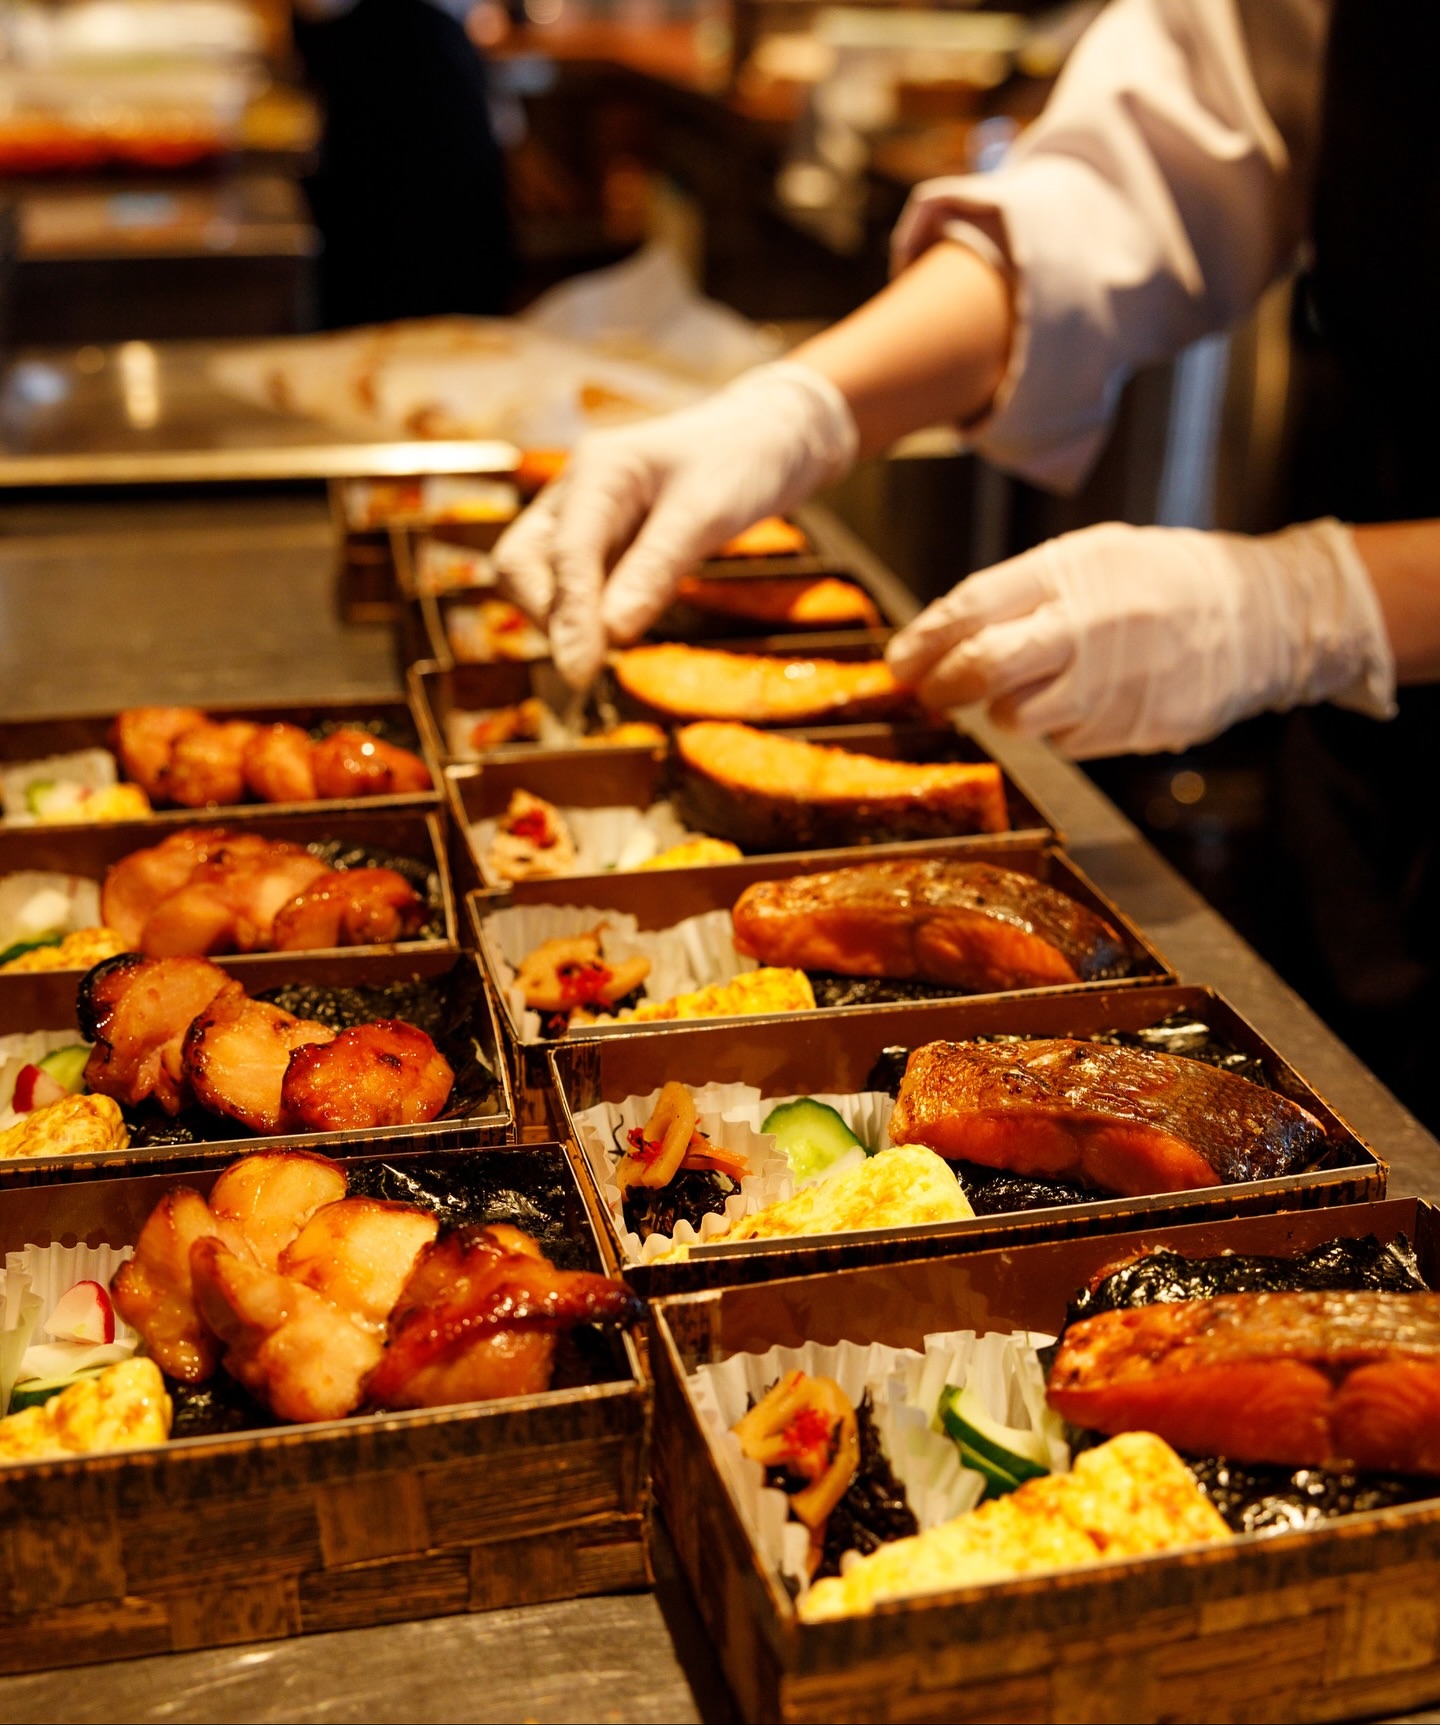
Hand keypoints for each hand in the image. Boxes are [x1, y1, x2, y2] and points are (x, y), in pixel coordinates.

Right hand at [494, 361, 857, 687]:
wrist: (769, 435)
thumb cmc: (743, 461)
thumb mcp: (708, 513)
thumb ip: (657, 569)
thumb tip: (612, 634)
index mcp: (598, 471)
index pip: (565, 553)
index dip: (569, 618)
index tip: (581, 675)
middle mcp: (576, 493)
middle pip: (522, 565)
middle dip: (549, 616)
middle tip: (594, 663)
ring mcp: (583, 518)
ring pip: (539, 579)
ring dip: (564, 620)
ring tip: (609, 650)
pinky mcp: (601, 542)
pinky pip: (575, 586)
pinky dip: (586, 616)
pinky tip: (618, 633)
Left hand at [886, 518, 1396, 757]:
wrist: (1260, 615)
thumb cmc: (1158, 581)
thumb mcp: (1090, 558)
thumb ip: (1018, 592)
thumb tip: (940, 637)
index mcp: (1072, 572)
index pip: (973, 608)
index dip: (925, 641)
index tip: (900, 661)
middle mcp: (1090, 627)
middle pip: (985, 669)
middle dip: (943, 686)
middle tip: (928, 692)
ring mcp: (1114, 683)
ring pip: (1018, 718)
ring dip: (1003, 710)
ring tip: (1025, 687)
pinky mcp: (1134, 727)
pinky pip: (1064, 740)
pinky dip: (1058, 726)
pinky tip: (1082, 699)